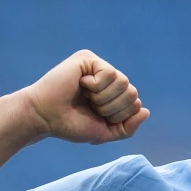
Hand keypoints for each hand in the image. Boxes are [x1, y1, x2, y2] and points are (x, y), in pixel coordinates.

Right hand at [18, 50, 149, 144]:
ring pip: (123, 82)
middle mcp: (106, 77)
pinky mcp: (88, 59)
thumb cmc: (70, 124)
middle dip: (112, 108)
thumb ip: (127, 127)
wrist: (45, 118)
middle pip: (132, 92)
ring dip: (104, 98)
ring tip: (85, 97)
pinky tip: (81, 85)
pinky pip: (110, 73)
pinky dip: (96, 86)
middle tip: (91, 107)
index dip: (119, 116)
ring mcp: (97, 66)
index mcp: (111, 94)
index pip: (134, 103)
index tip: (96, 116)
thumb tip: (145, 111)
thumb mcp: (104, 132)